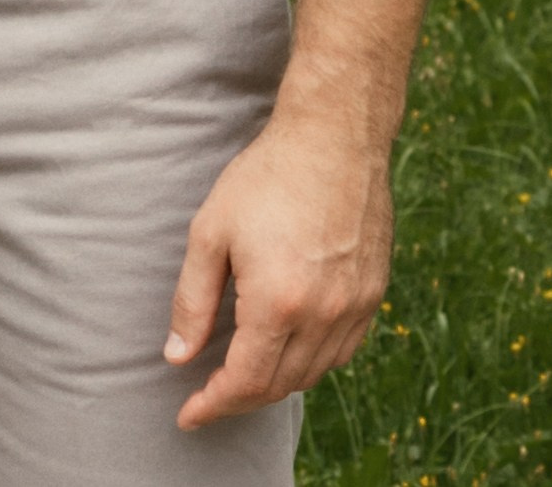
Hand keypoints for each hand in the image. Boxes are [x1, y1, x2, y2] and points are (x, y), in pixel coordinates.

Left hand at [163, 104, 394, 425]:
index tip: (189, 415)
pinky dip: (313, 361)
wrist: (335, 135)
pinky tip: (292, 347)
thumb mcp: (211, 232)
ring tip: (246, 373)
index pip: (244, 382)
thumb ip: (193, 300)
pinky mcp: (374, 293)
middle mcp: (323, 315)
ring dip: (277, 383)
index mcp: (278, 303)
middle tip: (211, 395)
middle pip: (279, 385)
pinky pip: (343, 351)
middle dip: (241, 398)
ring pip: (314, 373)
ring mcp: (355, 307)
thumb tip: (177, 356)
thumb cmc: (267, 176)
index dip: (214, 405)